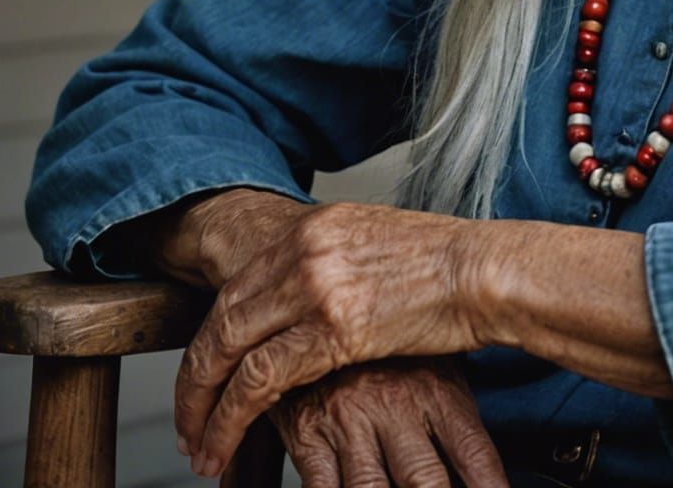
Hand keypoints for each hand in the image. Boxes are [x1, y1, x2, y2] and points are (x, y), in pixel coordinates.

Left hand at [174, 200, 497, 477]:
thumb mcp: (376, 244)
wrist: (484, 269)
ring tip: (200, 446)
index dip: (213, 338)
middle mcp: (304, 248)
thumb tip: (305, 294)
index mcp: (314, 225)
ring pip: (227, 352)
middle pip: (220, 318)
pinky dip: (230, 420)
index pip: (237, 286)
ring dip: (203, 408)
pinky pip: (258, 382)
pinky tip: (223, 446)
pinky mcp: (331, 329)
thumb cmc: (446, 263)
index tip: (206, 375)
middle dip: (195, 379)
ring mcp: (314, 286)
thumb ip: (332, 262)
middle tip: (188, 421)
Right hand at [270, 357, 507, 487]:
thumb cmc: (387, 348)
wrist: (324, 307)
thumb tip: (482, 466)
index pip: (473, 451)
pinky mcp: (309, 435)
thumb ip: (456, 412)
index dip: (489, 486)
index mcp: (436, 388)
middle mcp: (397, 406)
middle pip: (424, 481)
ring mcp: (352, 422)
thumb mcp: (434, 362)